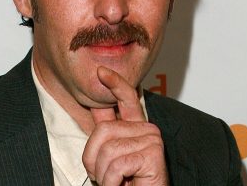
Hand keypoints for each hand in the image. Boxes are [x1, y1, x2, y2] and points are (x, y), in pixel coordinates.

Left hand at [82, 66, 168, 185]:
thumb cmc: (127, 183)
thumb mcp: (109, 156)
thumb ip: (105, 133)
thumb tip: (95, 105)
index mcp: (135, 127)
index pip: (126, 98)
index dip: (114, 83)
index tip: (100, 72)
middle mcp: (147, 129)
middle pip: (103, 129)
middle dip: (93, 158)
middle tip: (105, 176)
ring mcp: (152, 139)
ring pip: (108, 149)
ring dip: (104, 174)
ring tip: (116, 183)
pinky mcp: (153, 153)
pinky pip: (117, 164)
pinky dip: (113, 181)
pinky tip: (125, 185)